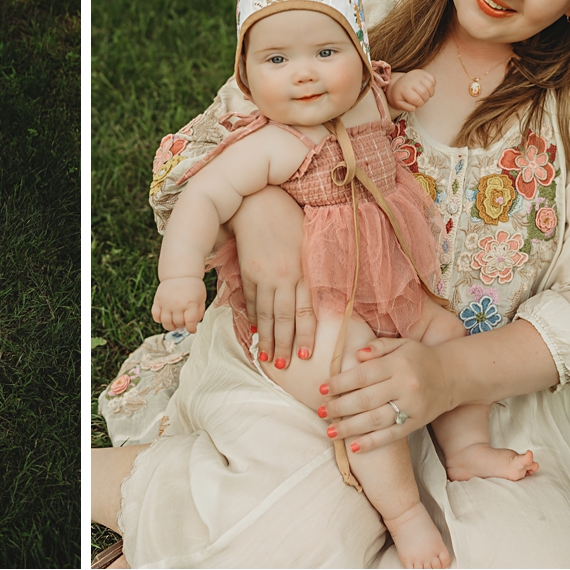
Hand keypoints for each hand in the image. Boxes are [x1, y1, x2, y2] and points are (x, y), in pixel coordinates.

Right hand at [151, 278, 206, 332]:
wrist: (180, 274)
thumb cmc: (193, 287)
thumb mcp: (201, 298)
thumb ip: (199, 312)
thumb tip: (193, 326)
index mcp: (191, 303)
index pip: (190, 323)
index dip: (192, 329)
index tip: (192, 329)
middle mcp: (178, 304)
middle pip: (179, 324)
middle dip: (182, 326)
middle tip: (184, 322)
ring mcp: (166, 303)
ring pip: (166, 323)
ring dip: (171, 326)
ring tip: (175, 323)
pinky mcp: (158, 301)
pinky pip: (156, 316)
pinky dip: (159, 320)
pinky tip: (165, 316)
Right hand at [231, 187, 315, 364]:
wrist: (258, 202)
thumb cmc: (289, 219)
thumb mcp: (308, 242)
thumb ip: (313, 269)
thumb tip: (322, 295)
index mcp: (303, 269)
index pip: (307, 311)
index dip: (306, 335)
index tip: (307, 356)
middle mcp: (284, 276)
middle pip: (284, 318)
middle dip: (285, 345)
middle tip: (284, 367)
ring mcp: (263, 275)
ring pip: (265, 313)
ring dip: (267, 338)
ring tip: (266, 357)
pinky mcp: (247, 271)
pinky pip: (250, 300)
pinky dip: (252, 317)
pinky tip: (254, 331)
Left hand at [323, 337, 453, 453]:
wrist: (453, 376)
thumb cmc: (420, 358)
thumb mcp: (402, 344)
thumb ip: (378, 347)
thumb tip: (356, 354)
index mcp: (398, 364)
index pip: (363, 375)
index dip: (340, 383)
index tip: (321, 389)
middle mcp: (405, 386)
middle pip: (365, 400)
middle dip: (339, 407)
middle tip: (321, 411)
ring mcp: (411, 407)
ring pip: (375, 420)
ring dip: (349, 428)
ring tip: (329, 431)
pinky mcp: (416, 423)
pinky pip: (391, 435)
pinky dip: (372, 443)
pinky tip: (354, 447)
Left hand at [386, 71, 436, 112]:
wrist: (399, 83)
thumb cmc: (400, 95)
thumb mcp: (399, 103)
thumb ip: (408, 108)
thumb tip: (416, 107)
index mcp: (404, 89)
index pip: (417, 99)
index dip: (419, 104)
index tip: (416, 103)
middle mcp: (411, 80)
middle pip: (424, 93)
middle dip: (425, 99)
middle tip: (421, 99)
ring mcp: (418, 75)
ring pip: (430, 86)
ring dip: (430, 93)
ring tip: (424, 94)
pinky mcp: (423, 72)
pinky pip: (433, 79)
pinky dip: (432, 86)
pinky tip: (426, 88)